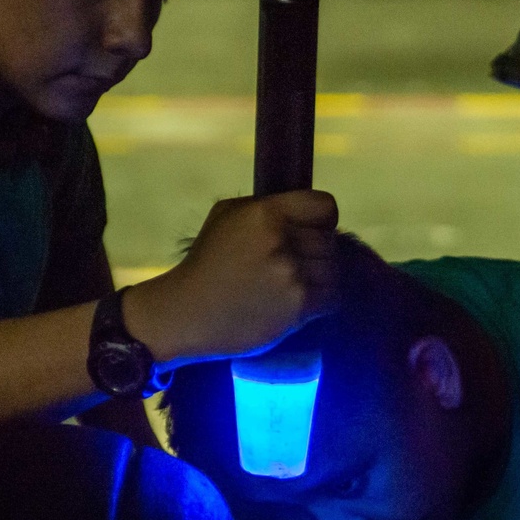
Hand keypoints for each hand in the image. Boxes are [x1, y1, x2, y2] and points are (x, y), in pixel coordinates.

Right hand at [121, 189, 338, 364]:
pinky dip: (320, 300)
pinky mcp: (296, 307)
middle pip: (329, 241)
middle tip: (292, 264)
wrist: (187, 313)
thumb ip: (266, 206)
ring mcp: (290, 275)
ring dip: (319, 278)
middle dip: (315, 251)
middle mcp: (281, 241)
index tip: (312, 229)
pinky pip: (331, 297)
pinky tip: (298, 301)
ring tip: (292, 284)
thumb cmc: (207, 263)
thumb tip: (302, 206)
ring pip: (332, 270)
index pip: (325, 207)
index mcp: (266, 213)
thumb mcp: (226, 216)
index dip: (322, 219)